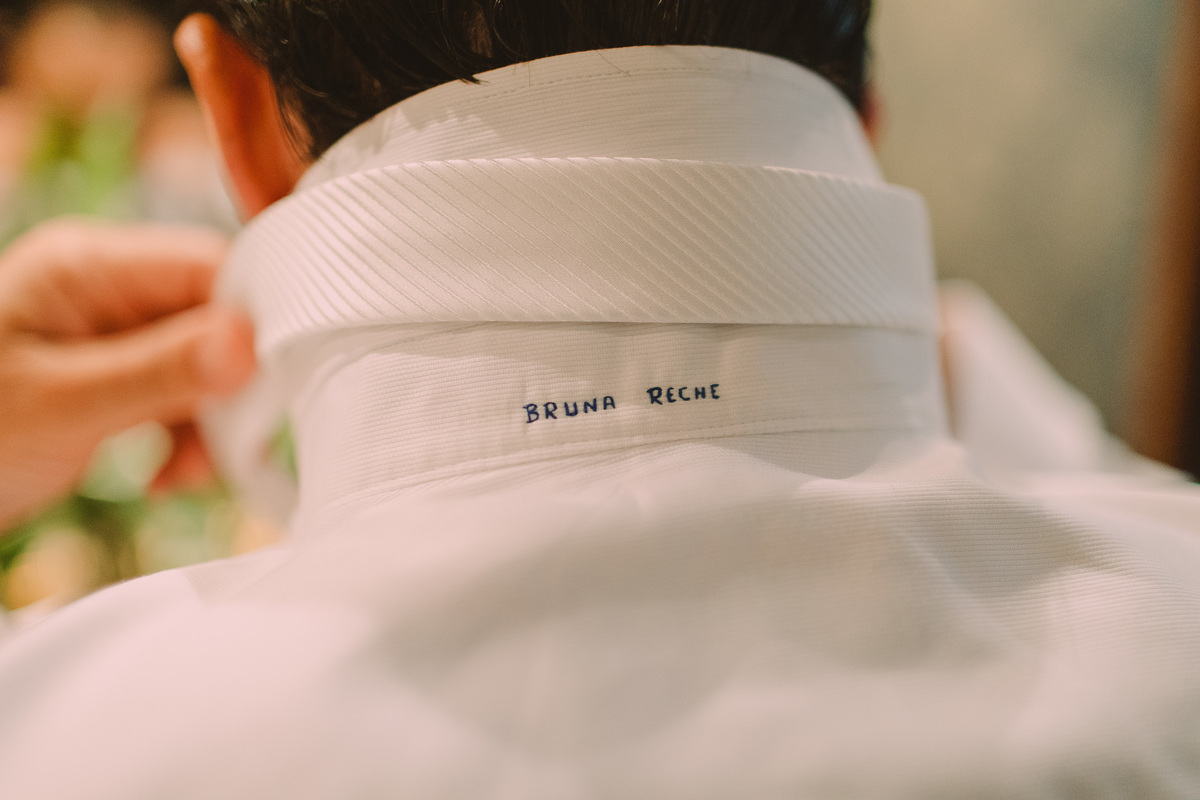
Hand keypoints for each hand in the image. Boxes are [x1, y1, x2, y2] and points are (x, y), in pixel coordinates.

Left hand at [0, 219, 254, 529]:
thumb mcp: (57, 405)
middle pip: (217, 317)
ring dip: (212, 423)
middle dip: (231, 386)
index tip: (271, 384)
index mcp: (87, 266)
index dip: (253, 320)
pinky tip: (162, 476)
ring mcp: (116, 331)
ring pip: (211, 363)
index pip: (208, 266)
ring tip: (183, 475)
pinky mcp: (121, 373)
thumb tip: (248, 345)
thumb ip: (155, 372)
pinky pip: (186, 394)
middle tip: (226, 446)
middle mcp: (109, 287)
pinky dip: (189, 439)